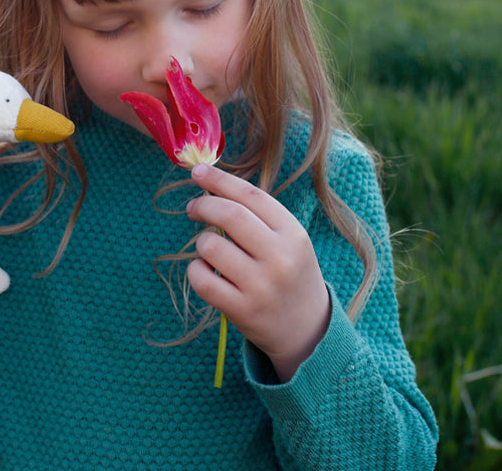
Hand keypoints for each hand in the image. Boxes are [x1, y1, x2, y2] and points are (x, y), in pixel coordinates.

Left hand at [186, 164, 330, 381]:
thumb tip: (210, 184)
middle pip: (229, 215)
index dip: (219, 179)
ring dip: (201, 241)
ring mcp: (261, 286)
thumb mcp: (288, 240)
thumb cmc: (290, 273)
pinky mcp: (242, 310)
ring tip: (210, 248)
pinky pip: (201, 279)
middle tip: (193, 208)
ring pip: (210, 245)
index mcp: (293, 233)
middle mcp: (280, 258)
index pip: (250, 195)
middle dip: (203, 205)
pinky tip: (204, 271)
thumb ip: (257, 214)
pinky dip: (195, 270)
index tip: (198, 171)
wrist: (307, 330)